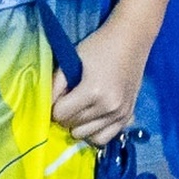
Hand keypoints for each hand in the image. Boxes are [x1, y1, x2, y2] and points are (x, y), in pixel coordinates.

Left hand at [50, 18, 149, 149]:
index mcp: (93, 92)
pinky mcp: (128, 117)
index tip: (60, 95)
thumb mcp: (71, 61)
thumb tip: (47, 107)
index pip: (60, 115)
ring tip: (81, 108)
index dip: (55, 106)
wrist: (131, 41)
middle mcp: (109, 107)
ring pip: (86, 135)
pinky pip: (104, 138)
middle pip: (72, 126)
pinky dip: (94, 131)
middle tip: (71, 99)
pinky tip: (92, 118)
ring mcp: (121, 114)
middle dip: (66, 114)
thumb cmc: (98, 47)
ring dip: (79, 125)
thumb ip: (55, 85)